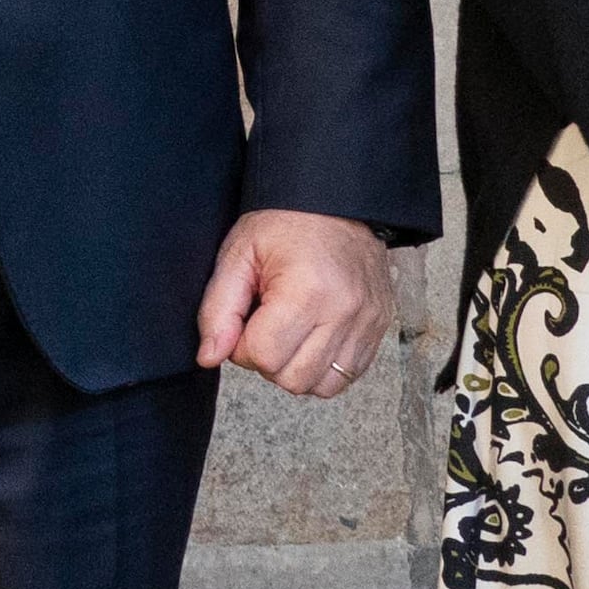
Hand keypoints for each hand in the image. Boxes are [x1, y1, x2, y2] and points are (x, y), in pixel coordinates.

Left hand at [195, 208, 395, 397]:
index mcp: (306, 290)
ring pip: (321, 386)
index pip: (263, 356)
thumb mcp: (238, 254)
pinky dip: (323, 367)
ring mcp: (367, 323)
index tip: (247, 318)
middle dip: (269, 360)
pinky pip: (347, 376)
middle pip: (292, 379)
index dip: (242, 346)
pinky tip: (312, 337)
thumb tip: (209, 357)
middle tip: (266, 325)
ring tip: (290, 331)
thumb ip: (218, 309)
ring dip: (296, 368)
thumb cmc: (285, 224)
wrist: (337, 202)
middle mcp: (344, 312)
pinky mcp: (379, 329)